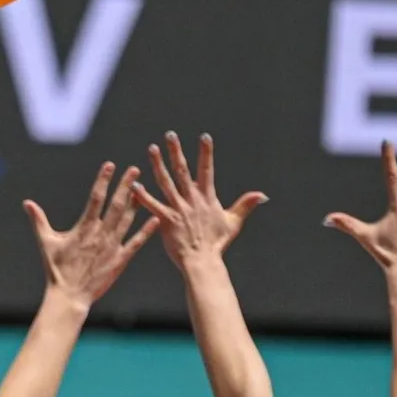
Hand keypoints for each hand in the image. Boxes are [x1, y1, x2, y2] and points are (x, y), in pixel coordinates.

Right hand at [24, 162, 159, 306]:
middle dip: (126, 185)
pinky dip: (146, 231)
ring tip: (144, 187)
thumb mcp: (46, 242)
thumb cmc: (56, 269)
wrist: (70, 296)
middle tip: (135, 169)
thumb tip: (27, 203)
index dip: (103, 180)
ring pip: (127, 220)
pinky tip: (156, 219)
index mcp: (84, 227)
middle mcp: (100, 234)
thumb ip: (38, 220)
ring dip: (136, 203)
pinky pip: (135, 242)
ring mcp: (112, 246)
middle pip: (116, 204)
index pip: (96, 197)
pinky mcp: (120, 260)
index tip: (110, 165)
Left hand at [132, 132, 266, 268]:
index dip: (206, 153)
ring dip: (158, 165)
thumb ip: (245, 205)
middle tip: (170, 135)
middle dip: (176, 152)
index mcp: (207, 198)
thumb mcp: (233, 222)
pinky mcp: (166, 220)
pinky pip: (152, 205)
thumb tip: (262, 195)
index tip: (204, 137)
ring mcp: (178, 209)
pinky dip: (142, 195)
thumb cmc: (217, 244)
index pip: (207, 170)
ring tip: (151, 149)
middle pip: (183, 171)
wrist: (203, 261)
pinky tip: (134, 184)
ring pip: (166, 182)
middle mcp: (192, 200)